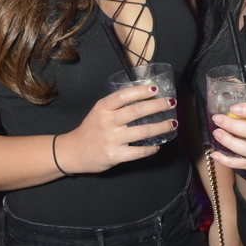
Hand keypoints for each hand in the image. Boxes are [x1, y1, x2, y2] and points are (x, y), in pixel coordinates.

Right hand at [57, 84, 177, 173]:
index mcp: (102, 108)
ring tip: (172, 123)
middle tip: (171, 103)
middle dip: (158, 106)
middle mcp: (107, 122)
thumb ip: (116, 106)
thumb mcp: (99, 112)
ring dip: (161, 127)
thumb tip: (145, 98)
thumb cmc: (90, 130)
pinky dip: (152, 148)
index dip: (141, 91)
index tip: (155, 89)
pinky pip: (139, 152)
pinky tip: (158, 145)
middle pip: (137, 111)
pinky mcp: (115, 155)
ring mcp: (111, 139)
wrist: (73, 152)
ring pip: (143, 131)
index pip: (123, 96)